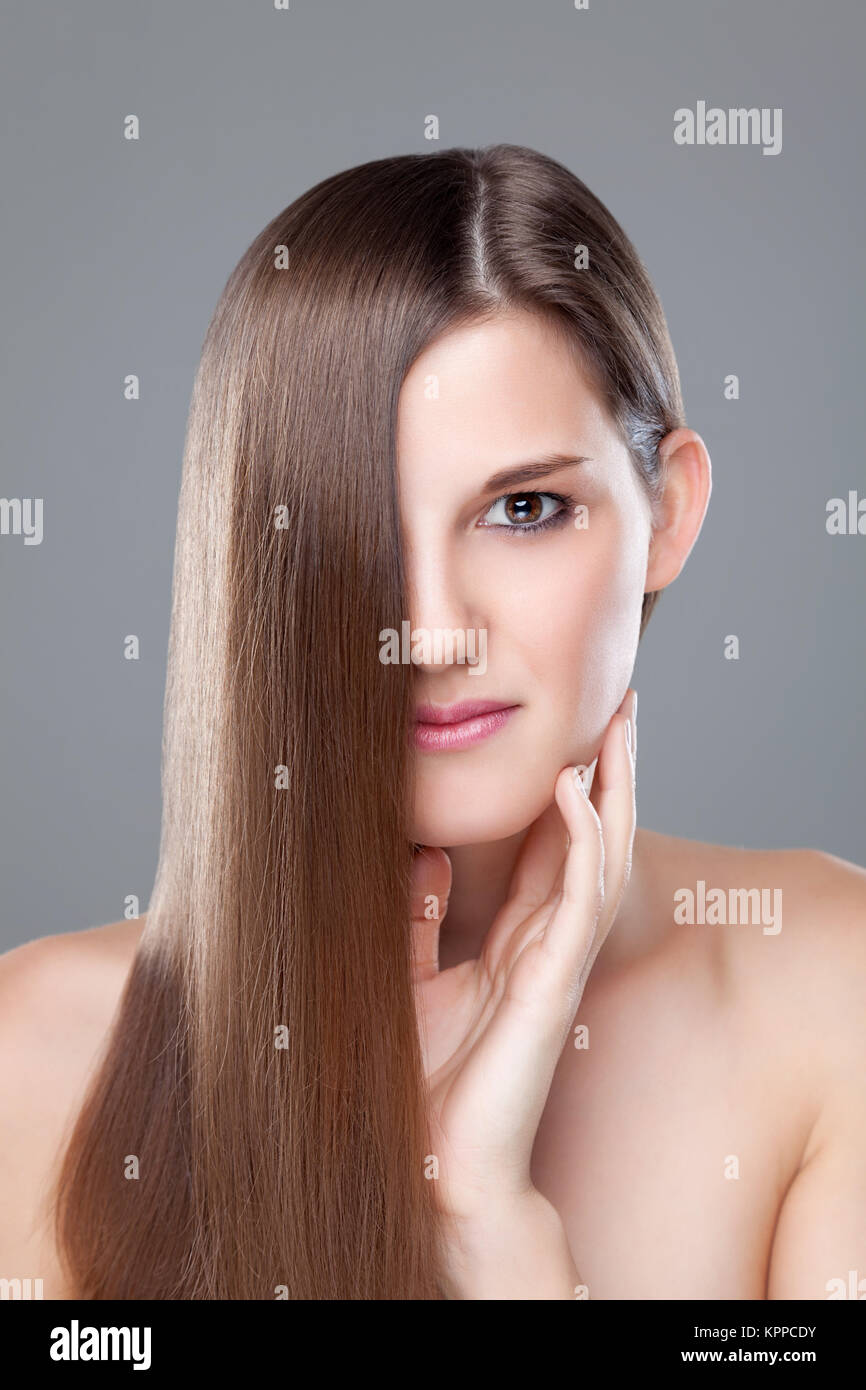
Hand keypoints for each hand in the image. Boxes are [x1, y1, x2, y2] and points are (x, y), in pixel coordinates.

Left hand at [411, 688, 636, 1231]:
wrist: (431, 1161)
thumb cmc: (421, 1078)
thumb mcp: (408, 975)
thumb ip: (420, 918)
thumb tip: (423, 856)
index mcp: (519, 942)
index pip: (555, 848)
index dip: (570, 789)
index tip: (573, 730)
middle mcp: (549, 944)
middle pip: (593, 839)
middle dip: (610, 772)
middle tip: (619, 705)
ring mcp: (559, 961)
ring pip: (603, 856)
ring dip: (614, 788)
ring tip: (618, 724)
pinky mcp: (555, 982)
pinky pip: (579, 896)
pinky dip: (582, 839)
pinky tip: (575, 789)